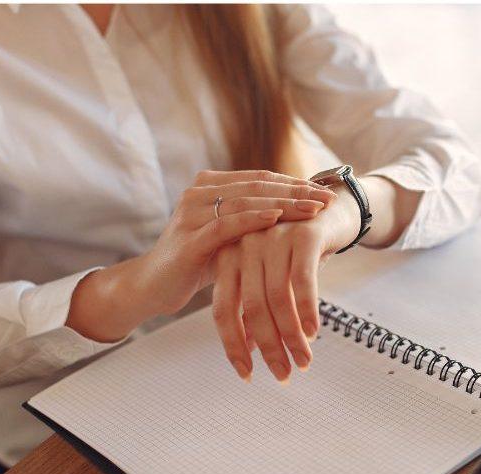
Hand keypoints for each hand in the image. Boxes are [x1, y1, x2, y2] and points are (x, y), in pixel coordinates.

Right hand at [137, 170, 337, 315]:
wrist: (153, 286)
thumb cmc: (197, 262)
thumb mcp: (230, 237)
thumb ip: (255, 221)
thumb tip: (301, 214)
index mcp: (210, 186)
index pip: (261, 179)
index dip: (295, 184)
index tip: (326, 192)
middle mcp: (199, 192)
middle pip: (257, 186)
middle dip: (296, 192)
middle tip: (327, 199)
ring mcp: (192, 213)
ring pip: (246, 202)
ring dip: (283, 204)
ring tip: (312, 209)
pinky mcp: (190, 238)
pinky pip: (226, 225)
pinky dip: (253, 220)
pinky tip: (277, 219)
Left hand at [211, 184, 359, 382]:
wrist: (332, 209)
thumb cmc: (297, 249)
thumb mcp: (272, 277)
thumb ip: (255, 307)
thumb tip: (248, 348)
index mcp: (229, 256)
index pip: (223, 309)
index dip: (233, 345)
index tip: (247, 373)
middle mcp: (246, 245)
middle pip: (250, 307)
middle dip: (268, 347)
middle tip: (282, 374)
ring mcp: (273, 237)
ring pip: (277, 298)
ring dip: (291, 335)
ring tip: (303, 360)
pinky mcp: (302, 235)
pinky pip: (302, 281)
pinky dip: (307, 310)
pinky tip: (313, 332)